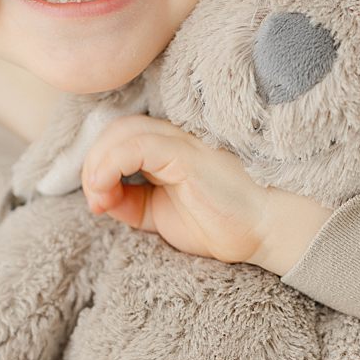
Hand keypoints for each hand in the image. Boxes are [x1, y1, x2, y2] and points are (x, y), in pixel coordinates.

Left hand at [79, 114, 329, 273]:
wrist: (267, 229)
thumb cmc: (223, 224)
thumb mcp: (161, 217)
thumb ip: (132, 204)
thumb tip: (100, 197)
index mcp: (170, 149)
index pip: (121, 137)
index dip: (98, 164)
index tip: (98, 203)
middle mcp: (175, 137)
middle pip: (116, 129)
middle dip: (92, 164)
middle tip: (97, 203)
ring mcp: (182, 141)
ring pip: (120, 131)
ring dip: (97, 166)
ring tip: (101, 200)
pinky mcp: (185, 153)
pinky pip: (133, 146)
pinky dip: (109, 167)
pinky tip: (107, 193)